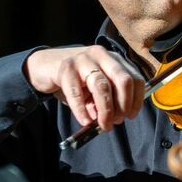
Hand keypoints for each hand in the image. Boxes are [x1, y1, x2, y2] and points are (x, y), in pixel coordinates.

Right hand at [24, 45, 144, 129]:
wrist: (44, 66)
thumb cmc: (76, 79)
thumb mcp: (94, 89)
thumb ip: (106, 100)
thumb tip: (112, 119)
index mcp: (114, 60)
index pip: (135, 78)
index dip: (136, 99)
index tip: (131, 115)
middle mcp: (102, 56)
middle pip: (123, 80)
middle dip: (123, 105)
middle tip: (117, 121)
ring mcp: (83, 59)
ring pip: (101, 86)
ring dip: (105, 110)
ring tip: (103, 125)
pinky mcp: (65, 67)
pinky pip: (76, 92)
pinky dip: (82, 110)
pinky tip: (85, 121)